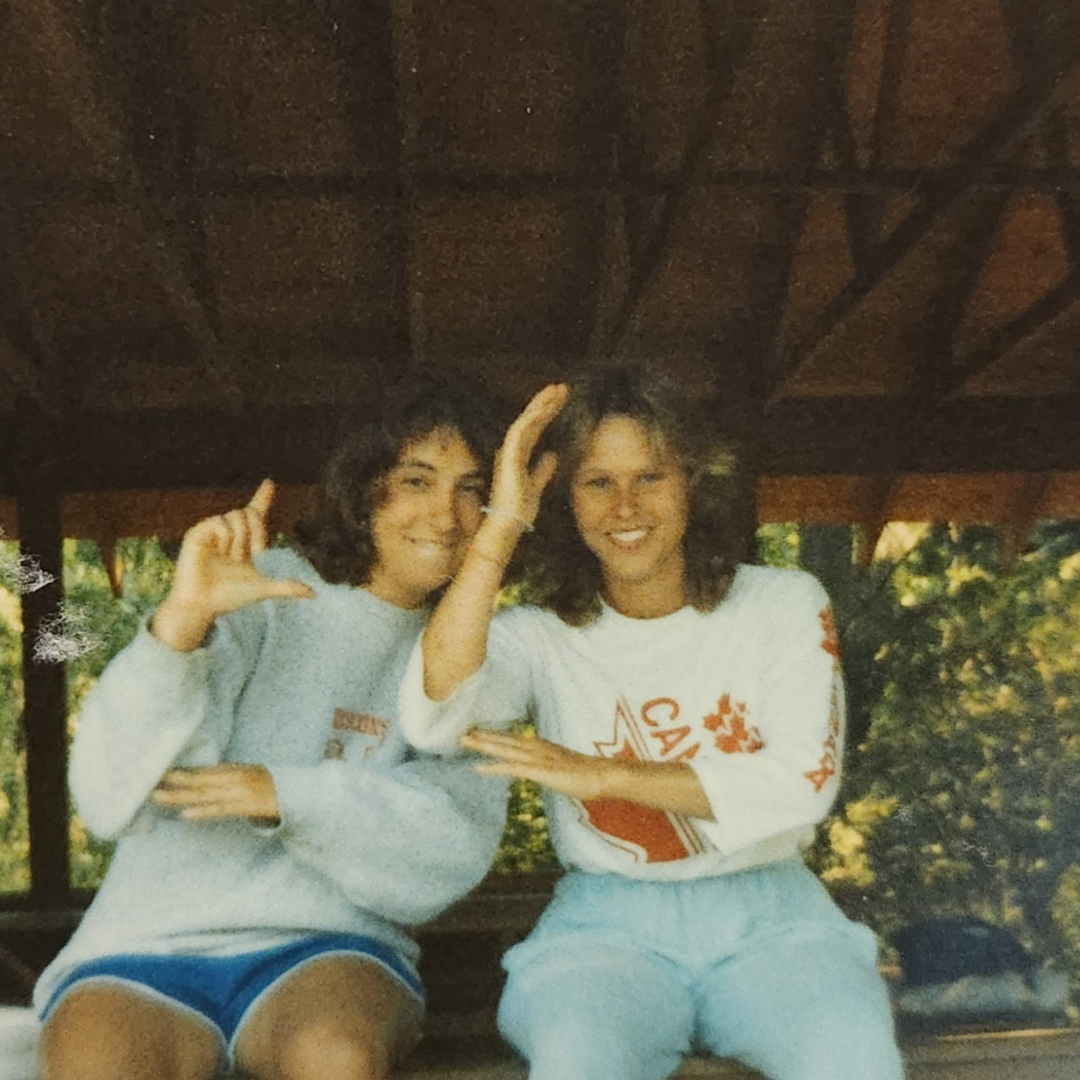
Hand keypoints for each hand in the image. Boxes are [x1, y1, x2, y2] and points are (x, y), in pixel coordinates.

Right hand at [152, 480, 314, 650]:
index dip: (263, 497)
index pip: (256, 513)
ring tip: (232, 557)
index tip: (270, 482)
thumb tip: (312, 593)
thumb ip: (287, 586)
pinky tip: (220, 552)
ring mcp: (213, 532)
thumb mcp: (263, 588)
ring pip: (237, 515)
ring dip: (241, 538)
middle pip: (251, 512)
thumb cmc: (229, 597)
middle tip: (253, 553)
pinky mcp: (198, 532)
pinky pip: (220, 521)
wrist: (202, 604)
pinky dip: (225, 537)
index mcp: (245, 542)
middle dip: (257, 531)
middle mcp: (230, 533)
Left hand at [153, 764, 279, 823]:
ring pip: (203, 795)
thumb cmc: (267, 784)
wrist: (292, 794)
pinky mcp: (243, 807)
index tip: (159, 772)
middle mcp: (232, 779)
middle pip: (198, 781)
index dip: (180, 772)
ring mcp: (237, 793)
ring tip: (158, 796)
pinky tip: (186, 815)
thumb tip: (200, 778)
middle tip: (151, 780)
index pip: (201, 771)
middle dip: (175, 781)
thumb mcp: (247, 773)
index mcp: (232, 770)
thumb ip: (225, 775)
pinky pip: (219, 810)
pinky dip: (203, 812)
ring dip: (179, 796)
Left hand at [461, 727, 611, 801]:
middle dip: (482, 735)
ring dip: (483, 745)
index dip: (493, 734)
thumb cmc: (585, 774)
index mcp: (541, 745)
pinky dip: (494, 767)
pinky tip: (478, 768)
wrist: (601, 776)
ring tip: (464, 740)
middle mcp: (536, 747)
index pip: (512, 738)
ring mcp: (537, 758)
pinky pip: (512, 768)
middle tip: (461, 730)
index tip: (476, 729)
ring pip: (504, 749)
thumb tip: (541, 768)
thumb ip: (548, 764)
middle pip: (504, 739)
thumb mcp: (562, 766)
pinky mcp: (539, 771)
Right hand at [484, 384, 568, 534]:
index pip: (535, 429)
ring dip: (540, 404)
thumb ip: (543, 471)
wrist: (508, 526)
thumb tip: (553, 455)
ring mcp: (508, 453)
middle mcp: (511, 451)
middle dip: (546, 402)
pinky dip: (531, 419)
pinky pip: (518, 433)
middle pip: (531, 421)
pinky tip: (544, 408)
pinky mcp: (507, 458)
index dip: (547, 413)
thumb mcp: (537, 486)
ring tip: (556, 390)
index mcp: (518, 457)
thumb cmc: (519, 511)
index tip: (561, 399)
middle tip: (562, 387)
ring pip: (525, 421)